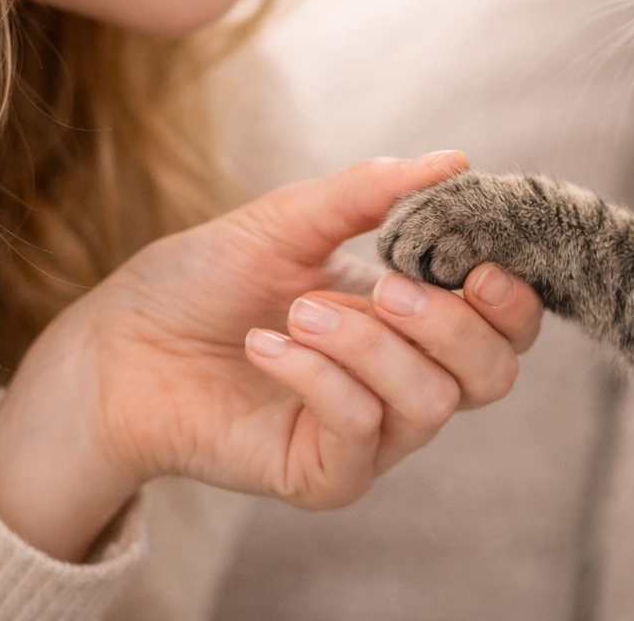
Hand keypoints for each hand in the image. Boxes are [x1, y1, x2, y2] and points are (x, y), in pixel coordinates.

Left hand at [0, 153, 542, 561]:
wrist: (121, 343)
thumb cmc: (206, 279)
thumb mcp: (291, 219)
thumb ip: (372, 191)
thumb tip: (455, 159)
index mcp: (413, 318)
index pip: (506, 325)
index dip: (512, 298)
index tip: (479, 261)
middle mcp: (406, 380)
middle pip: (492, 374)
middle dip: (450, 323)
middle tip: (387, 284)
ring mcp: (369, 434)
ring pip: (431, 404)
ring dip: (370, 346)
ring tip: (299, 309)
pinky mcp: (325, 475)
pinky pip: (359, 433)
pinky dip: (321, 380)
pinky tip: (267, 344)